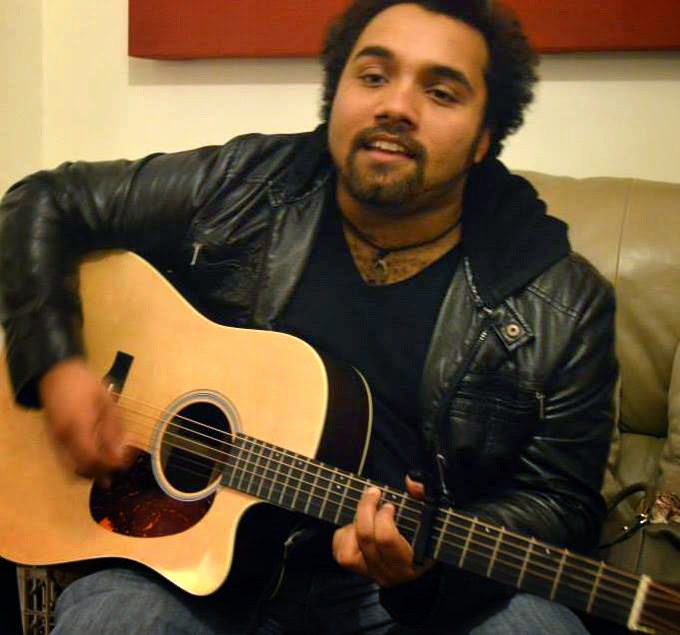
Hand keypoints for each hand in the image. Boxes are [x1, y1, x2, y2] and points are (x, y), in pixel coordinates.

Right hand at [38, 358, 134, 482]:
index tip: (125, 460)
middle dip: (102, 473)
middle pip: (81, 470)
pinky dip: (82, 466)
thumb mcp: (107, 403)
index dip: (110, 465)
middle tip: (119, 465)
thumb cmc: (86, 385)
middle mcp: (63, 438)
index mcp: (78, 426)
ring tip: (110, 466)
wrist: (57, 375)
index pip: (92, 459)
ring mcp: (55, 441)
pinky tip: (97, 459)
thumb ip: (114, 429)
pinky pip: (67, 462)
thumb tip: (122, 453)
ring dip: (92, 472)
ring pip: (72, 470)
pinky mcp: (53, 441)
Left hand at [332, 475, 433, 586]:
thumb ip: (423, 495)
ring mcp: (372, 573)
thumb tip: (410, 481)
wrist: (418, 558)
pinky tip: (357, 527)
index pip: (386, 539)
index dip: (383, 517)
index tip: (389, 505)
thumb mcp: (430, 514)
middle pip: (365, 538)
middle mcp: (389, 572)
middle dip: (366, 509)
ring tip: (366, 515)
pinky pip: (341, 553)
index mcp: (411, 561)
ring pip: (349, 550)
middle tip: (373, 494)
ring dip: (354, 526)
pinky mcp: (358, 571)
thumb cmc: (425, 533)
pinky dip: (345, 536)